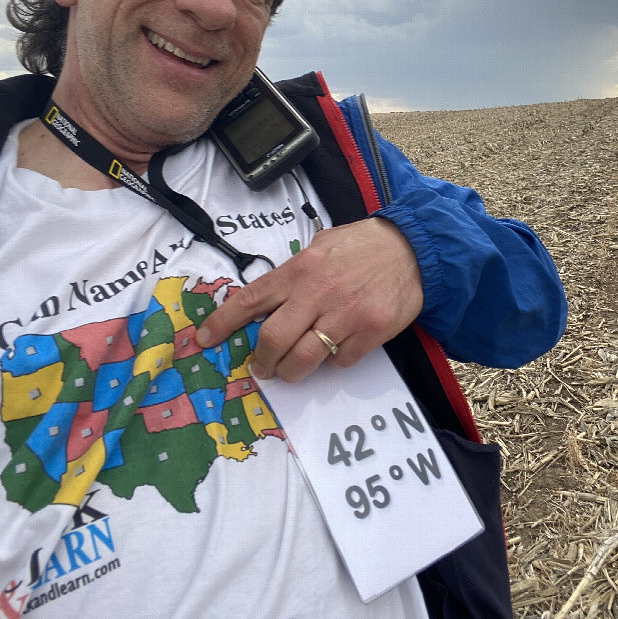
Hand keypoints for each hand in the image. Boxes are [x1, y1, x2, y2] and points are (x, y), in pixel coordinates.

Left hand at [196, 217, 423, 381]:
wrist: (412, 248)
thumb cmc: (361, 246)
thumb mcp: (320, 247)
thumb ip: (293, 274)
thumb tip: (265, 302)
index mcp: (300, 270)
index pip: (251, 299)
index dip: (223, 322)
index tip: (204, 340)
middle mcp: (318, 293)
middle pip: (274, 340)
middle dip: (262, 361)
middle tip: (262, 368)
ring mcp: (345, 314)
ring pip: (304, 359)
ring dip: (292, 372)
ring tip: (292, 370)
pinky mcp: (371, 331)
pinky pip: (341, 360)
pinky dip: (334, 361)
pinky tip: (338, 348)